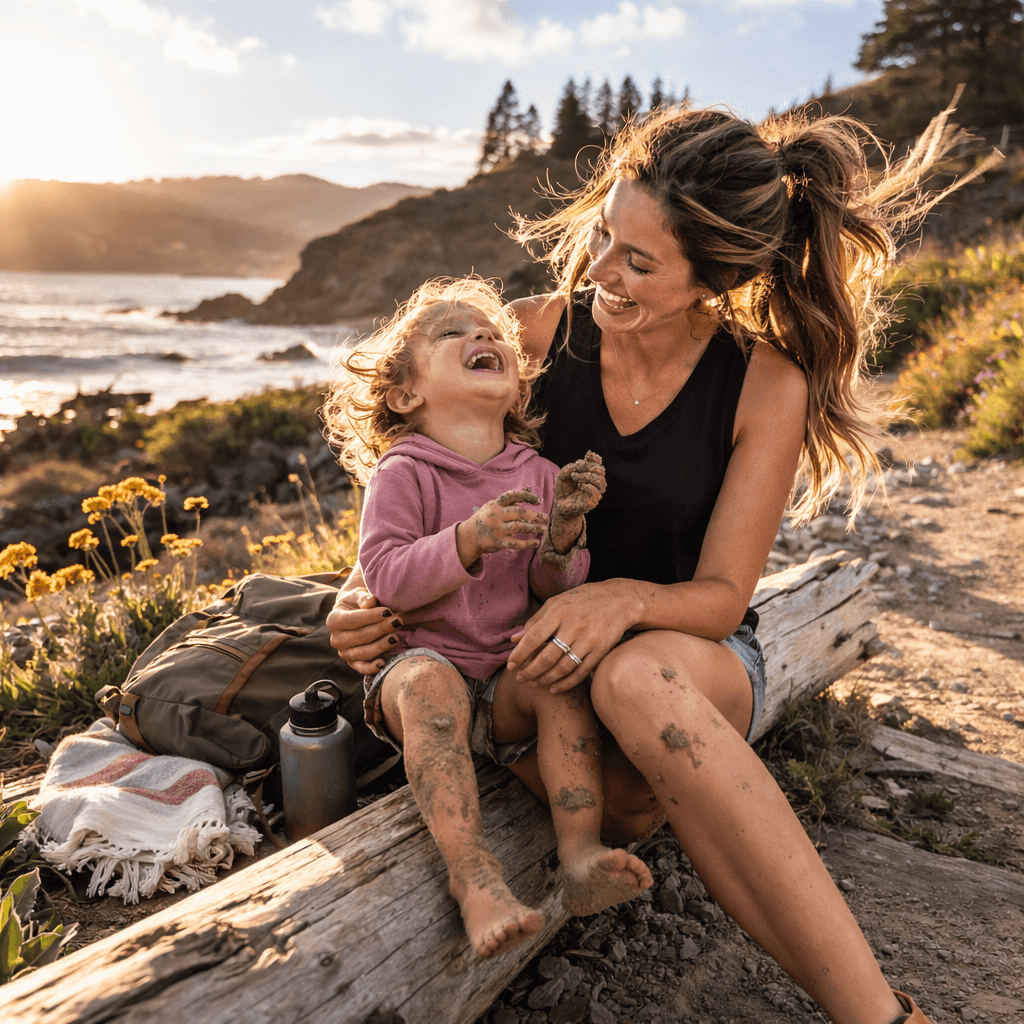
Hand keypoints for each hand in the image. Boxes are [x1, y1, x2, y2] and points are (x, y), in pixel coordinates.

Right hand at [326, 587, 401, 674]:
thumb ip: (363, 597)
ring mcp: (344, 653)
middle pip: (359, 636)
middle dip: (381, 630)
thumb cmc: (358, 601)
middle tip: (397, 622)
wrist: (354, 612)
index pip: (352, 619)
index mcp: (334, 620)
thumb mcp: (358, 594)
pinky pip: (362, 668)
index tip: (388, 611)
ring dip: (381, 646)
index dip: (370, 616)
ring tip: (396, 637)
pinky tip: (383, 663)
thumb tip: (371, 601)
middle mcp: (336, 639)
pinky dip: (372, 668)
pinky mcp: (353, 662)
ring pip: (363, 653)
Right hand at [456, 488, 547, 567]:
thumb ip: (507, 502)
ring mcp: (498, 529)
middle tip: (546, 517)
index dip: (527, 497)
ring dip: (533, 528)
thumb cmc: (484, 518)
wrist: (469, 536)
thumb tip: (524, 498)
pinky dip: (527, 544)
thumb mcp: (491, 506)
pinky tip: (536, 542)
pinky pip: (515, 543)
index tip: (538, 501)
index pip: (512, 496)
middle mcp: (497, 516)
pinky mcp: (499, 542)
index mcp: (496, 505)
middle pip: (518, 512)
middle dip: (534, 514)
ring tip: (543, 529)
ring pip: (518, 527)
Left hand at [507, 578, 642, 692]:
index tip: (511, 665)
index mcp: (559, 611)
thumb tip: (513, 639)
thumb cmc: (583, 600)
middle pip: (547, 657)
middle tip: (520, 679)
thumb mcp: (557, 602)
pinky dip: (566, 683)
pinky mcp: (601, 650)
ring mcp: (589, 639)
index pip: (534, 637)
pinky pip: (580, 672)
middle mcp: (573, 625)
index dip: (520, 654)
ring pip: (562, 668)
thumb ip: (535, 621)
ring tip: (534, 683)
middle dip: (530, 671)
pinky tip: (554, 688)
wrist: (620, 600)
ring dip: (545, 679)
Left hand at [550, 451, 604, 552]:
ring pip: (600, 481)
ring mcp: (595, 492)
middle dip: (588, 466)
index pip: (598, 464)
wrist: (559, 505)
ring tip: (575, 477)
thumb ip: (570, 467)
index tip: (587, 455)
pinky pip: (596, 492)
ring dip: (586, 476)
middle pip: (601, 470)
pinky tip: (580, 486)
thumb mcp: (562, 475)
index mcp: (590, 474)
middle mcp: (595, 483)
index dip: (595, 458)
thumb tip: (579, 464)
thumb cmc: (563, 489)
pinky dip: (588, 486)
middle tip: (576, 468)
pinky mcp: (592, 502)